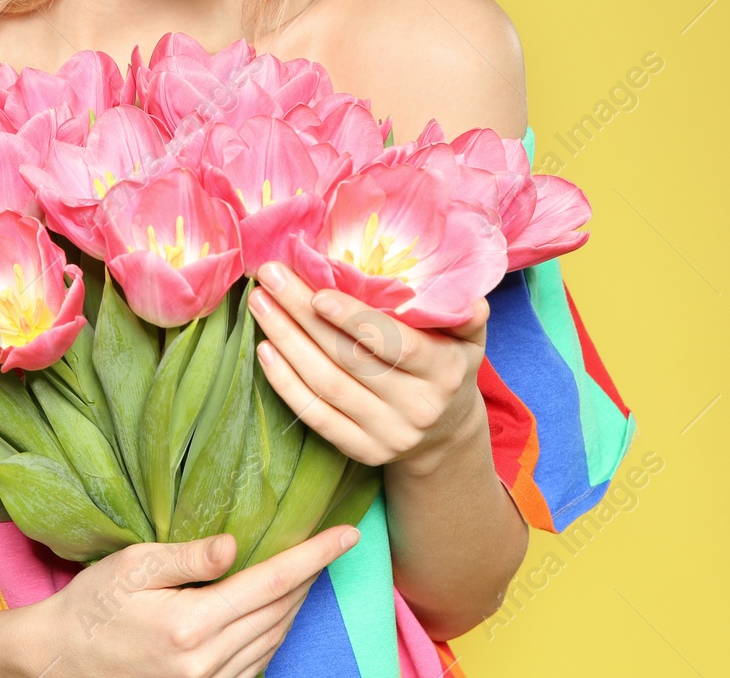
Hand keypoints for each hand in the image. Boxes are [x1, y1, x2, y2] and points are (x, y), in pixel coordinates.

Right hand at [18, 524, 361, 677]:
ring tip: (304, 572)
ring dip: (294, 605)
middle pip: (279, 611)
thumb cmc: (92, 605)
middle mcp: (206, 663)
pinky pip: (257, 665)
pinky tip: (272, 612)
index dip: (314, 556)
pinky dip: (273, 635)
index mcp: (191, 625)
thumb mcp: (133, 566)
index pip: (271, 582)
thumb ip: (189, 557)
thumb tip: (236, 545)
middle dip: (309, 576)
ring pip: (273, 640)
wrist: (60, 661)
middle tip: (328, 542)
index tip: (347, 534)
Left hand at [250, 261, 489, 476]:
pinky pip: (317, 417)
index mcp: (445, 372)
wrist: (445, 433)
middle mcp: (417, 407)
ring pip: (327, 385)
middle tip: (271, 278)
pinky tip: (264, 351)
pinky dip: (286, 384)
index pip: (396, 344)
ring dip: (287, 342)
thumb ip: (466, 314)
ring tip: (261, 305)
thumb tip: (468, 296)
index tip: (318, 293)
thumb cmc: (447, 365)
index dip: (355, 320)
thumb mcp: (468, 339)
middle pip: (350, 359)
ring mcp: (387, 434)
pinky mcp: (362, 451)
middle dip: (304, 315)